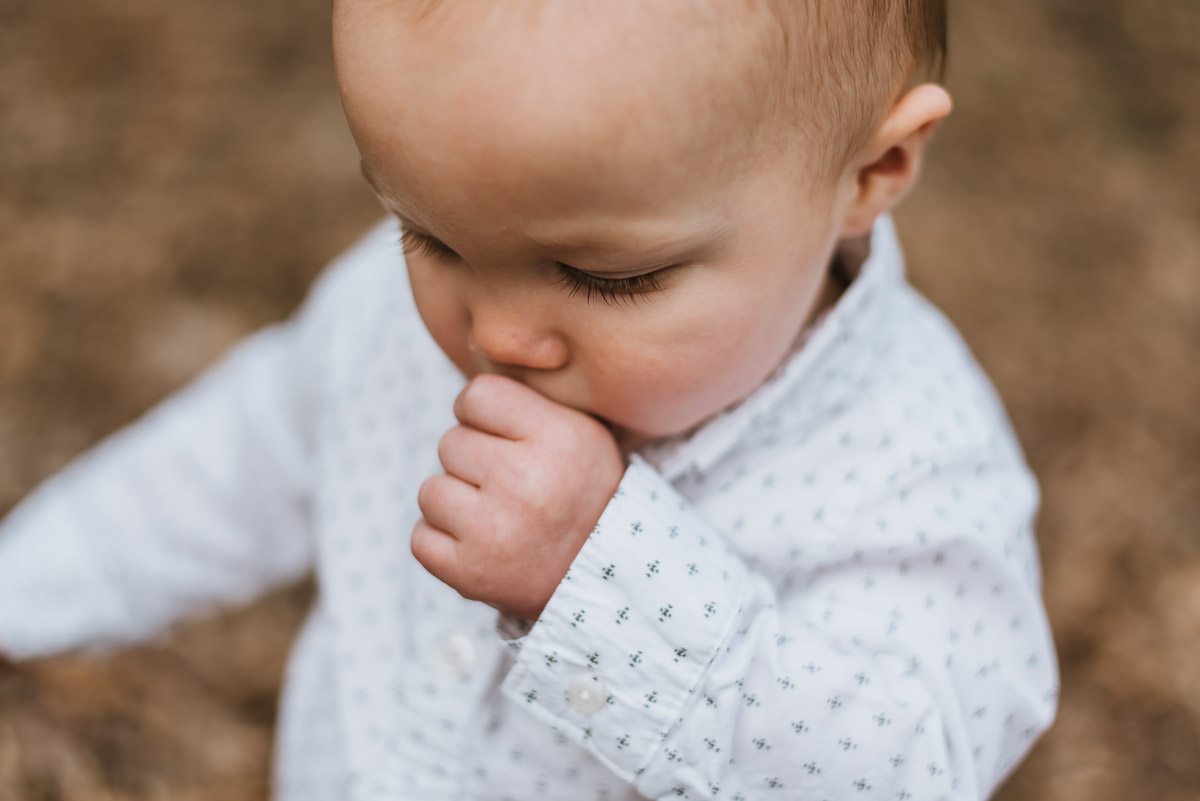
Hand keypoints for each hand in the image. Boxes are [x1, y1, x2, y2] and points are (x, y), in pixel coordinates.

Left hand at [412, 374, 625, 620]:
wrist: (606, 578)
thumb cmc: (581, 493)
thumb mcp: (579, 432)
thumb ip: (526, 402)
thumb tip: (467, 365)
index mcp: (557, 438)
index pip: (475, 396)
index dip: (483, 415)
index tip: (504, 437)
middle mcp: (526, 482)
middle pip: (450, 443)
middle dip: (472, 463)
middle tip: (510, 487)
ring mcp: (495, 532)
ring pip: (430, 490)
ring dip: (455, 503)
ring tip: (497, 517)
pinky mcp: (471, 574)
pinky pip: (420, 538)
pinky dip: (443, 542)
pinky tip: (481, 545)